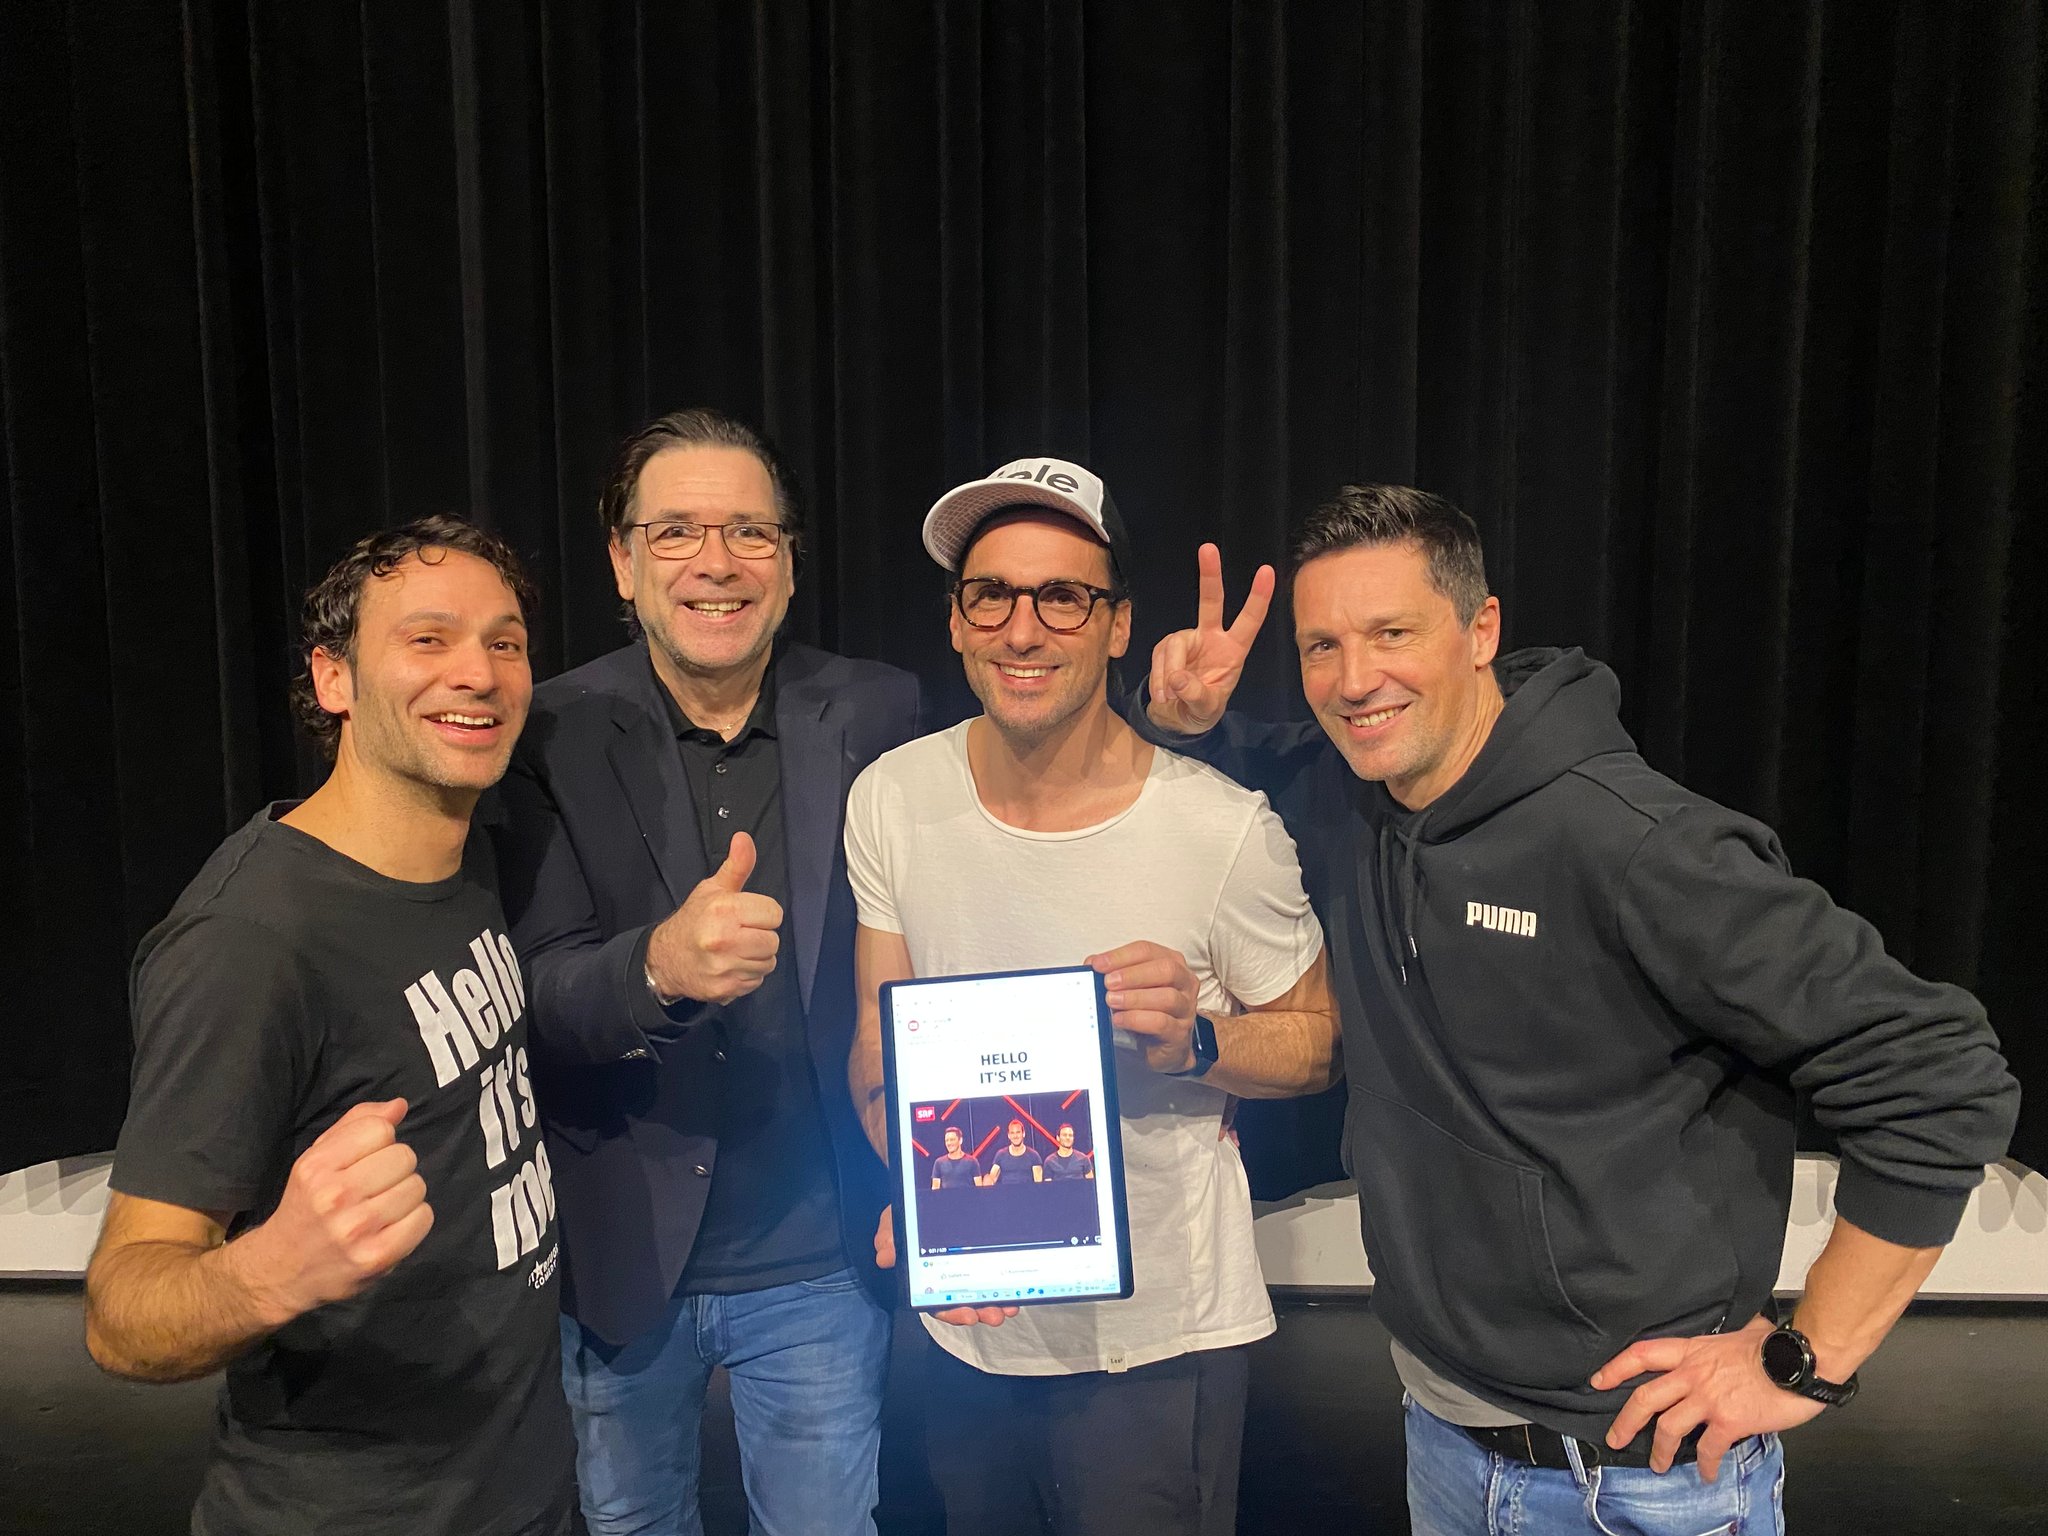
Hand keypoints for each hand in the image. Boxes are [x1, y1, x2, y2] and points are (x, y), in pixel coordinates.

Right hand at [237, 1099, 431, 1322]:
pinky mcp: (376, 1257)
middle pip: (405, 1157)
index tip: (365, 1161)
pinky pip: (424, 1218)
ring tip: (382, 1208)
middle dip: (395, 1169)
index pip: (380, 1129)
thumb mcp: (317, 1158)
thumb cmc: (308, 1206)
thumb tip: (400, 1105)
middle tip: (375, 1188)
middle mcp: (334, 1196)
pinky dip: (415, 1220)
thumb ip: (357, 1124)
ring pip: (417, 1186)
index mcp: (316, 1167)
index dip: (380, 1142)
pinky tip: (392, 1227)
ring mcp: (356, 1229)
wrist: (284, 1270)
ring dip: (406, 1195)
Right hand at [646, 831, 783, 1004]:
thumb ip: (736, 865)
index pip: (774, 913)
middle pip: (773, 941)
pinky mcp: (725, 989)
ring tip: (736, 950)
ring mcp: (724, 968)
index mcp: (724, 910)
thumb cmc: (693, 921)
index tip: (748, 916)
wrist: (664, 958)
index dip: (763, 914)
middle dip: (761, 937)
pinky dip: (747, 976)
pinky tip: (730, 966)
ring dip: (756, 958)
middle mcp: (724, 940)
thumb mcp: (712, 889)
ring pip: (767, 963)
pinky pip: (756, 982)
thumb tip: (744, 838)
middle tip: (741, 934)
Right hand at [874, 1207, 1014, 1328]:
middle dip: (980, 1311)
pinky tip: (1016, 1288)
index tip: (968, 1315)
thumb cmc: (906, 1216)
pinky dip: (1004, 1284)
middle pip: (963, 1303)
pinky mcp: (980, 1256)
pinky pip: (993, 1274)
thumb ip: (889, 1240)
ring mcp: (965, 1269)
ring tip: (1008, 1306)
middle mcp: (946, 1279)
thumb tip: (885, 1256)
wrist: (921, 1194)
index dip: (952, 1312)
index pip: (937, 1303)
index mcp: (924, 1278)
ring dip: (995, 1303)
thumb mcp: (894, 1223)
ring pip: (980, 1294)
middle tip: (994, 1314)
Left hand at [1087, 941, 1198, 1075]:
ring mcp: (1186, 1008)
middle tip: (1109, 983)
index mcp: (1171, 962)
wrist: (1159, 1047)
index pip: (1147, 950)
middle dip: (1133, 975)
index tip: (1098, 964)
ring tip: (1112, 1001)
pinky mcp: (1180, 1033)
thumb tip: (1092, 963)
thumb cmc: (1144, 1010)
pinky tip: (1119, 1019)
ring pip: (1166, 997)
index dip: (1121, 956)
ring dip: (1135, 998)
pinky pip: (1161, 1023)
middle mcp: (1183, 982)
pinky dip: (1137, 1019)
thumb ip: (1112, 973)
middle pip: (1165, 969)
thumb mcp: (1128, 987)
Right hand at [1147, 542, 1274, 733]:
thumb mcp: (1206, 709)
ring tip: (1170, 698)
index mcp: (1233, 650)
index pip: (1249, 621)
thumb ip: (1196, 696)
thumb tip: (1178, 678)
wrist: (1177, 717)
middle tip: (1208, 549)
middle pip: (1211, 601)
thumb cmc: (1201, 709)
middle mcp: (1211, 637)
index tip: (1267, 572)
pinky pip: (1159, 659)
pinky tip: (1163, 695)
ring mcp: (1187, 640)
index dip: (1258, 598)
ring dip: (1168, 674)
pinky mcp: (1166, 647)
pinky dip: (1158, 680)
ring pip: (1174, 646)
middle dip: (1210, 575)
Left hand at [1590, 1315, 1824, 1478]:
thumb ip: (1726, 1338)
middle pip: (1645, 1397)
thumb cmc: (1776, 1345)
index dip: (1616, 1367)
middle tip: (1616, 1438)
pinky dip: (1706, 1465)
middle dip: (1625, 1422)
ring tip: (1660, 1465)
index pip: (1643, 1354)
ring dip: (1661, 1451)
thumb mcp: (1740, 1332)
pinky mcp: (1729, 1420)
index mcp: (1693, 1351)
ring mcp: (1709, 1398)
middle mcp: (1693, 1374)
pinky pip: (1708, 1448)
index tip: (1599, 1380)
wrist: (1800, 1358)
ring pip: (1668, 1427)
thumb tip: (1738, 1329)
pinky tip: (1707, 1473)